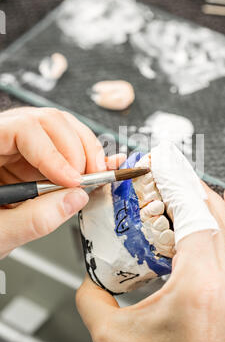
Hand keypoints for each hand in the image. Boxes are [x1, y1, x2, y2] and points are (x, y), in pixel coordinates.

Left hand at [0, 107, 124, 257]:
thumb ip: (34, 219)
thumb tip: (75, 199)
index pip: (22, 128)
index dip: (53, 152)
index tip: (71, 181)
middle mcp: (1, 139)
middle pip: (47, 122)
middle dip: (76, 149)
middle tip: (89, 179)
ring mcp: (17, 146)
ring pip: (60, 129)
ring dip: (84, 153)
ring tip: (93, 178)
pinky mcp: (31, 158)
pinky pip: (64, 147)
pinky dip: (85, 159)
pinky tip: (98, 169)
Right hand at [76, 179, 224, 341]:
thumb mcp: (112, 334)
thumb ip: (92, 296)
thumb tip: (90, 276)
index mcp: (198, 286)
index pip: (195, 216)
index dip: (179, 186)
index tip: (166, 165)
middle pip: (214, 216)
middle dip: (190, 187)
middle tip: (169, 171)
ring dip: (211, 199)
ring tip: (191, 180)